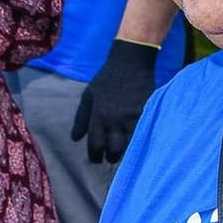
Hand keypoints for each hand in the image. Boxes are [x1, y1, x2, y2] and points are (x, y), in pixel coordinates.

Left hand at [71, 39, 158, 163]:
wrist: (131, 63)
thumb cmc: (106, 79)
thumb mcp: (88, 96)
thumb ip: (81, 118)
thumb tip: (75, 139)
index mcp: (99, 115)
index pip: (95, 145)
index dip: (95, 156)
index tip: (96, 159)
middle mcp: (116, 120)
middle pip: (114, 150)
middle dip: (111, 157)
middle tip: (109, 157)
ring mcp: (133, 118)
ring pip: (130, 145)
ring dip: (125, 151)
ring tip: (122, 151)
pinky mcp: (146, 114)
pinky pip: (142, 134)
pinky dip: (137, 141)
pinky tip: (135, 141)